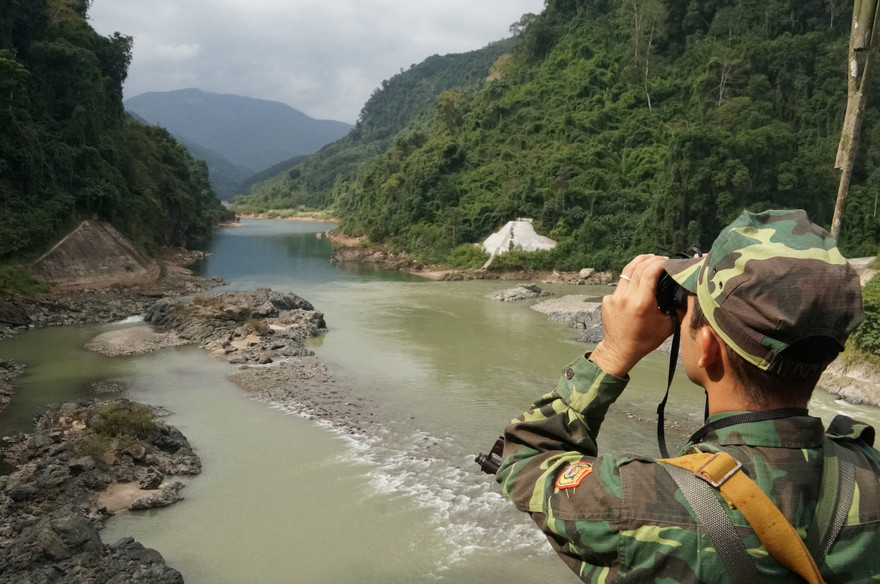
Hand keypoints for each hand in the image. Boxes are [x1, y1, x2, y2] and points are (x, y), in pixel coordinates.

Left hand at [590, 254, 673, 376]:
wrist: (620, 350)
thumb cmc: (645, 340)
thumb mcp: (668, 326)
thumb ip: (679, 309)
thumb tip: (689, 293)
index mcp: (641, 302)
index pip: (650, 272)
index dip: (661, 262)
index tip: (669, 262)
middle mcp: (626, 297)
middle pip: (638, 267)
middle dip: (652, 260)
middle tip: (662, 260)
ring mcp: (614, 297)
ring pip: (627, 272)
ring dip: (640, 264)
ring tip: (650, 261)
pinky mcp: (607, 300)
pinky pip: (621, 284)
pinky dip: (631, 280)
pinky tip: (639, 282)